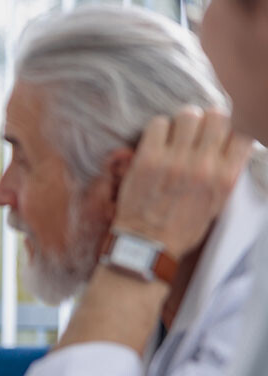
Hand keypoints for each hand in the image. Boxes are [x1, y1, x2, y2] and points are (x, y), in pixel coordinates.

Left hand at [114, 107, 252, 257]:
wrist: (148, 245)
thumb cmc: (183, 226)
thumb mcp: (218, 201)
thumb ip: (226, 170)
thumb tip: (231, 141)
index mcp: (226, 177)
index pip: (242, 131)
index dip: (230, 129)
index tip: (219, 135)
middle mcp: (204, 165)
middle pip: (216, 116)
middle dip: (206, 122)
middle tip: (194, 134)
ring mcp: (175, 160)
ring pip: (187, 115)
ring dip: (181, 123)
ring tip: (175, 138)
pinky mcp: (148, 159)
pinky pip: (158, 123)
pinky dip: (158, 130)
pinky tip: (156, 144)